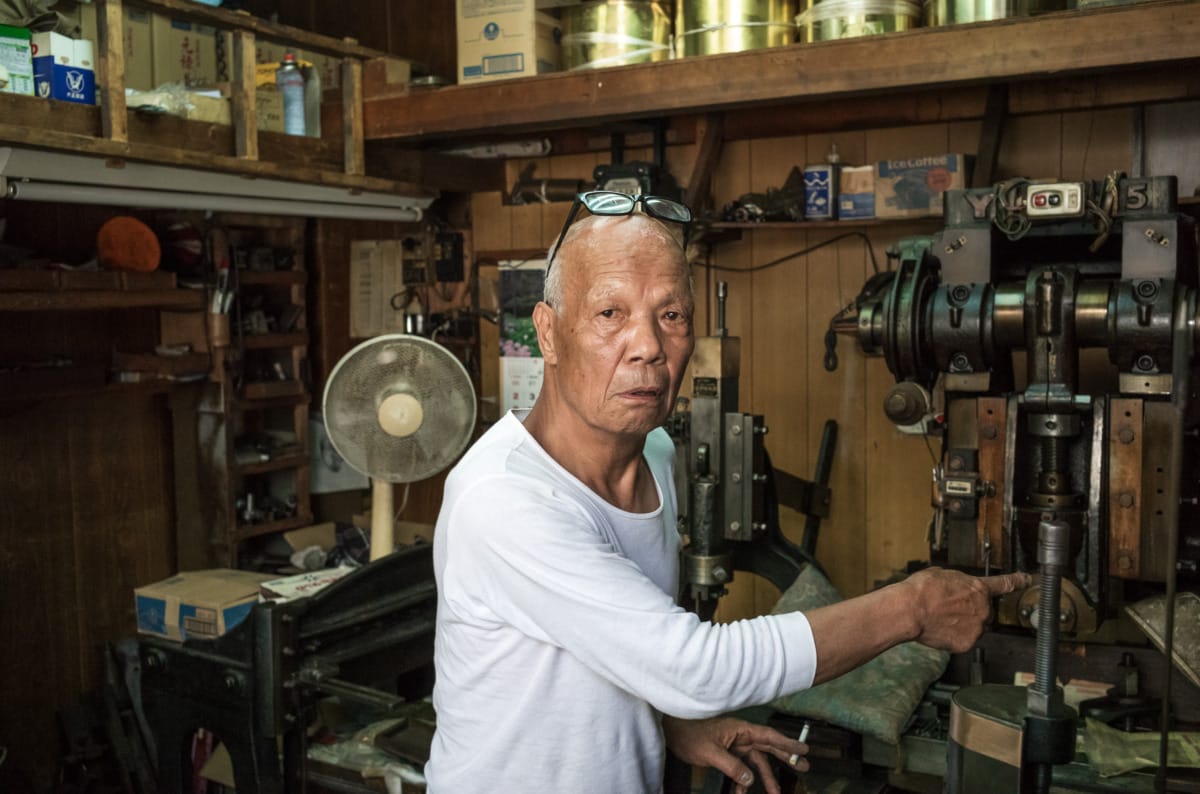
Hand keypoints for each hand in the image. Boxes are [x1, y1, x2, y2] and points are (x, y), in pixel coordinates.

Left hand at [662, 715, 807, 793]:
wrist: (669, 728)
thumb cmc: (688, 733)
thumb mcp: (710, 752)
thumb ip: (731, 766)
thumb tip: (750, 780)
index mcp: (740, 730)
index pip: (768, 737)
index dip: (788, 743)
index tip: (805, 750)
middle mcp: (740, 736)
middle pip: (768, 748)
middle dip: (786, 758)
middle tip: (805, 767)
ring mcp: (733, 744)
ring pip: (755, 761)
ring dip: (764, 777)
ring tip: (776, 793)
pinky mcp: (725, 752)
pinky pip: (739, 767)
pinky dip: (742, 780)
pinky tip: (741, 793)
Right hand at [904, 568, 1030, 652]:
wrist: (910, 610)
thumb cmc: (922, 590)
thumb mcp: (940, 574)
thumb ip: (955, 582)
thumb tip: (952, 586)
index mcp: (978, 588)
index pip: (1004, 584)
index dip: (1017, 581)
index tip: (1027, 579)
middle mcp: (983, 609)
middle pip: (984, 611)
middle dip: (971, 610)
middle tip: (950, 609)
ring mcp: (977, 628)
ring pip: (974, 628)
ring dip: (962, 625)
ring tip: (940, 619)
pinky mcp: (967, 643)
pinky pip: (963, 641)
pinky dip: (953, 638)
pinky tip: (939, 630)